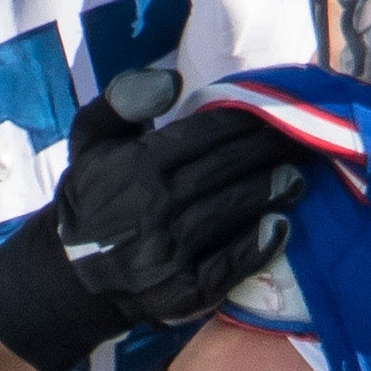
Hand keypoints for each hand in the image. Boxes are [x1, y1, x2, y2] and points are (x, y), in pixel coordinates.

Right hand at [0, 68, 307, 370]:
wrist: (70, 274)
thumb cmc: (92, 196)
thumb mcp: (90, 139)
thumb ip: (122, 99)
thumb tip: (172, 80)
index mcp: (137, 165)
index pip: (205, 133)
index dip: (244, 119)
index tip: (272, 110)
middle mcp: (155, 207)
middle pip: (226, 169)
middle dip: (268, 151)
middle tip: (300, 140)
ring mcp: (170, 252)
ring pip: (232, 211)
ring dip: (271, 191)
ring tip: (298, 177)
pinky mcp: (183, 290)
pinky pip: (230, 263)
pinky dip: (258, 245)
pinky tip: (281, 227)